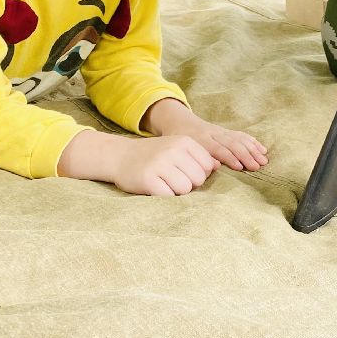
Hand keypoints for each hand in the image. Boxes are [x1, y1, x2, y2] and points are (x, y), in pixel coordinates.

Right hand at [101, 134, 219, 195]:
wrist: (119, 156)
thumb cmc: (153, 155)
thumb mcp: (176, 148)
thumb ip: (197, 156)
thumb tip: (217, 166)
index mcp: (184, 141)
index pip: (207, 167)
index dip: (198, 174)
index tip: (184, 173)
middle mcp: (173, 150)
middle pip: (198, 179)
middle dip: (188, 184)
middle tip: (172, 180)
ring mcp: (160, 164)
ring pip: (185, 189)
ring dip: (176, 191)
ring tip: (164, 183)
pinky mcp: (148, 179)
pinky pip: (168, 196)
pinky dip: (163, 196)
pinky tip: (155, 188)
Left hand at [143, 98, 268, 171]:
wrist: (178, 120)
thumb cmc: (176, 140)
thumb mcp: (179, 149)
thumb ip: (194, 157)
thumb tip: (214, 167)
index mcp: (200, 139)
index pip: (218, 149)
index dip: (229, 158)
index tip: (240, 167)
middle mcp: (213, 134)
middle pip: (232, 144)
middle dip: (246, 155)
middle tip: (257, 166)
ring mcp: (220, 131)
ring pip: (239, 139)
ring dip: (252, 149)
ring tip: (264, 160)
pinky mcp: (225, 130)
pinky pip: (241, 135)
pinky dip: (252, 142)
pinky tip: (262, 148)